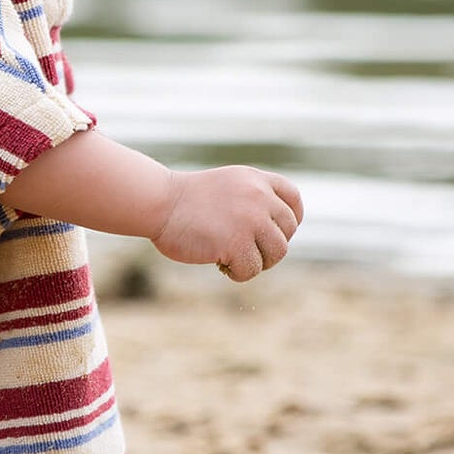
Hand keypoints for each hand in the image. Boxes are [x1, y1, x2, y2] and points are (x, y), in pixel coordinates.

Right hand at [149, 167, 303, 281]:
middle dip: (270, 245)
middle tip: (245, 251)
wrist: (159, 203)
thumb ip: (253, 199)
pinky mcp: (237, 244)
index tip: (278, 233)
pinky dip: (238, 273)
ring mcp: (250, 220)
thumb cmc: (186, 200)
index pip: (293, 200)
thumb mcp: (227, 186)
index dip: (292, 220)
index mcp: (256, 180)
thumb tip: (275, 232)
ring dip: (257, 261)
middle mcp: (259, 197)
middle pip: (288, 231)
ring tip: (232, 259)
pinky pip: (253, 269)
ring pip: (277, 253)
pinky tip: (220, 264)